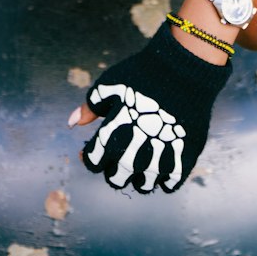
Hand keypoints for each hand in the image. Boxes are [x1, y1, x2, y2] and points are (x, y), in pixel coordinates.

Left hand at [70, 22, 231, 193]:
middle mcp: (134, 156)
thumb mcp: (109, 85)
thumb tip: (72, 123)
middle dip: (113, 168)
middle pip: (117, 179)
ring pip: (143, 185)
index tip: (92, 149)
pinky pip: (169, 185)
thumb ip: (90, 107)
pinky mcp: (183, 161)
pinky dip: (163, 178)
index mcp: (112, 138)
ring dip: (138, 175)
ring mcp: (160, 161)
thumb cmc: (142, 75)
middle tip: (119, 152)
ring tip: (141, 157)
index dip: (89, 157)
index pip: (94, 163)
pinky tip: (161, 161)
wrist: (183, 70)